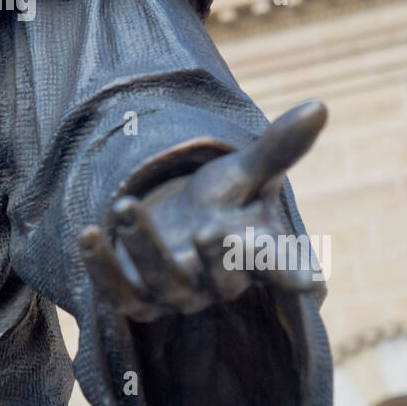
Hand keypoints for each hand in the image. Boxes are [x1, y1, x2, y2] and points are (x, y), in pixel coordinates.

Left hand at [79, 100, 326, 321]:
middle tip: (206, 228)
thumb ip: (279, 146)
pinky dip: (101, 268)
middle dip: (216, 259)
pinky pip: (118, 296)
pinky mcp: (136, 299)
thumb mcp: (245, 171)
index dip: (290, 273)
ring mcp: (177, 295)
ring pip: (164, 287)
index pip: (277, 268)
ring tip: (128, 206)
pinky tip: (88, 233)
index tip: (306, 280)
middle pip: (223, 285)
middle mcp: (219, 283)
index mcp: (254, 256)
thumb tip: (318, 106)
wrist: (173, 222)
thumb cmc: (220, 200)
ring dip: (145, 249)